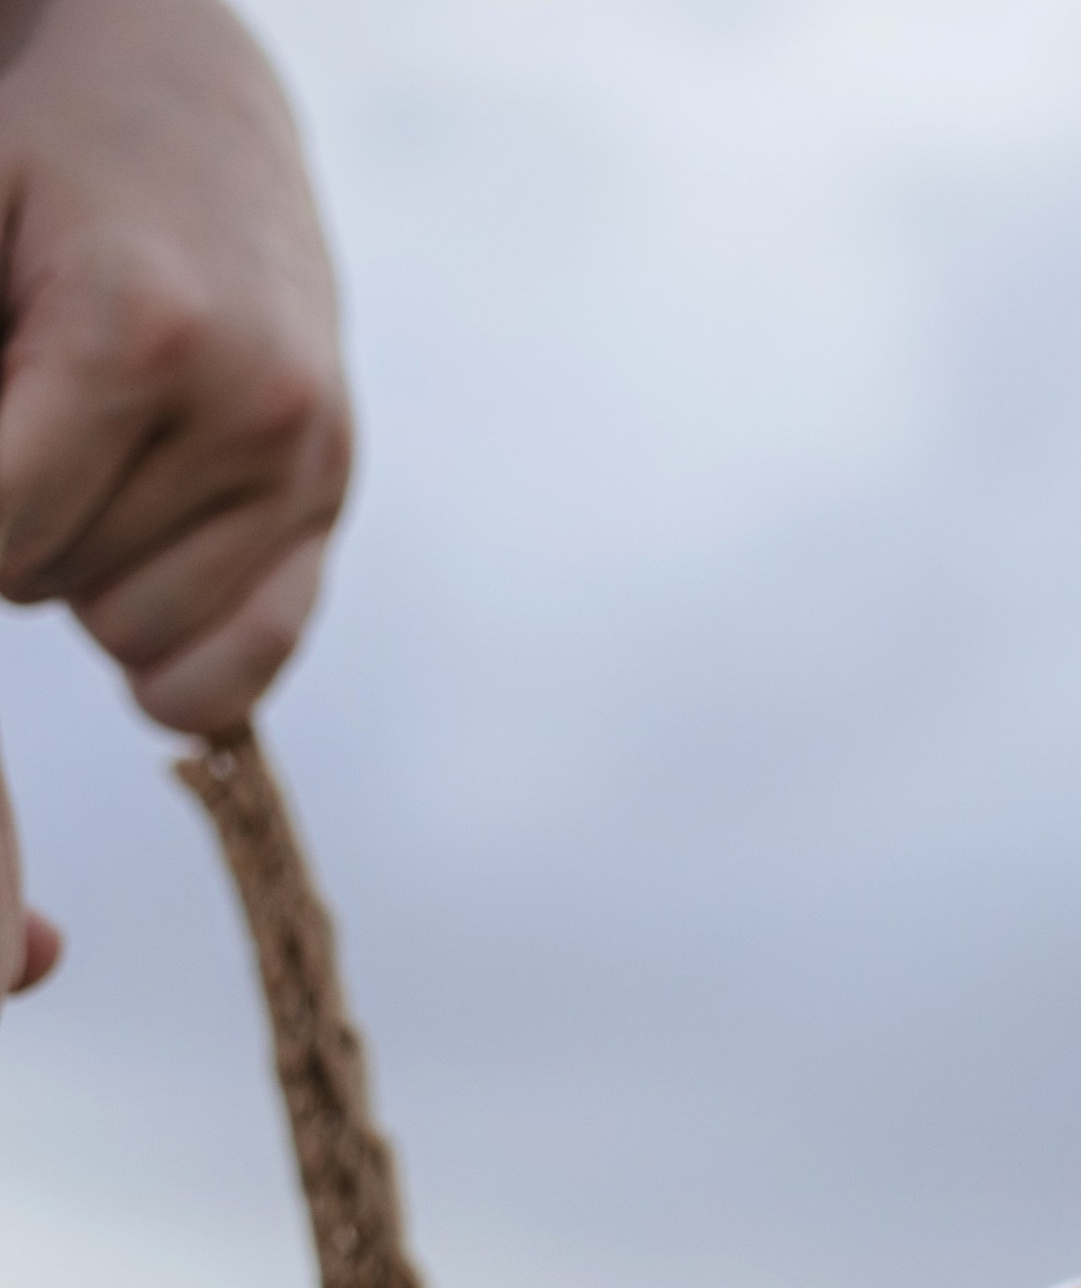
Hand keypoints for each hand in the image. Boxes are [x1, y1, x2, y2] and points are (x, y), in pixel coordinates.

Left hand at [0, 0, 352, 994]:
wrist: (192, 110)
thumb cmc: (46, 168)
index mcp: (137, 329)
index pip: (6, 527)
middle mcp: (244, 405)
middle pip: (60, 584)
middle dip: (20, 527)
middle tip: (34, 425)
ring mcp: (305, 461)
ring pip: (140, 637)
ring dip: (90, 579)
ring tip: (96, 469)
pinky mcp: (332, 498)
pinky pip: (248, 663)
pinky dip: (181, 670)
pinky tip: (139, 609)